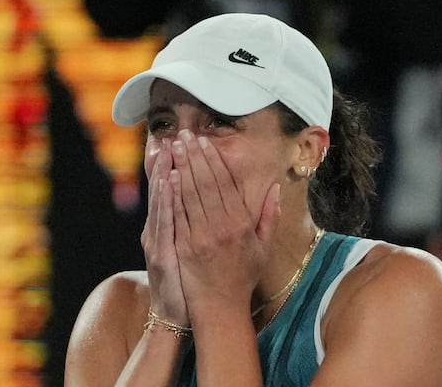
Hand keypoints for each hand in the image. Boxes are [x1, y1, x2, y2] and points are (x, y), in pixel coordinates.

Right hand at [141, 138, 187, 324]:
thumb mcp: (183, 248)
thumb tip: (190, 201)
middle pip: (162, 189)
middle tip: (168, 134)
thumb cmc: (186, 279)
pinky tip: (170, 181)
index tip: (172, 140)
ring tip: (168, 148)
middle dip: (165, 161)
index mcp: (168, 226)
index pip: (169, 189)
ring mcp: (158, 240)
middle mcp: (158, 229)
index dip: (169, 165)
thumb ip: (187, 222)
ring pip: (162, 200)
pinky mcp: (163, 252)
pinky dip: (167, 200)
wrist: (175, 313)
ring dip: (164, 172)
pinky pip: (167, 221)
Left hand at [169, 130, 280, 317]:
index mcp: (242, 224)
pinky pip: (178, 214)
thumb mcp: (263, 247)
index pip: (225, 184)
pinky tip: (167, 176)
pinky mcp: (185, 246)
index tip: (205, 142)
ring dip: (181, 168)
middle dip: (194, 156)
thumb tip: (274, 188)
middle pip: (205, 184)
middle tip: (185, 135)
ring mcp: (201, 236)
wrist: (220, 306)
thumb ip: (269, 216)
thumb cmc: (243, 276)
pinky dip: (172, 194)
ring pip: (190, 195)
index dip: (213, 160)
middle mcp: (222, 227)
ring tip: (174, 147)